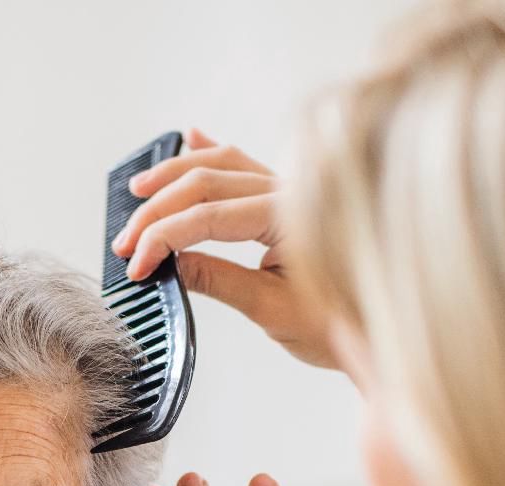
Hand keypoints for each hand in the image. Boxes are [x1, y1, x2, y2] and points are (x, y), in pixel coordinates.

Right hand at [110, 127, 341, 370]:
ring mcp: (287, 190)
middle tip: (124, 243)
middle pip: (206, 183)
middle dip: (157, 210)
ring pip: (222, 164)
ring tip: (139, 191)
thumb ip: (219, 281)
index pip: (208, 217)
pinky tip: (190, 138)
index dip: (163, 238)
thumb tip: (169, 264)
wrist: (380, 328)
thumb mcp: (272, 309)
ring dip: (175, 174)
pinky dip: (213, 151)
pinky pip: (244, 163)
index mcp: (288, 219)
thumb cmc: (338, 324)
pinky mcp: (284, 198)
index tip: (136, 266)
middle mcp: (289, 193)